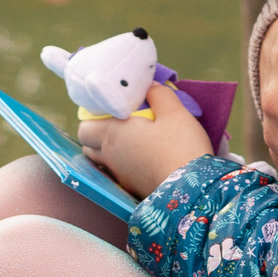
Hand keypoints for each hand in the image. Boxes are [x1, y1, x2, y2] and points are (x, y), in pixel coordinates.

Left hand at [77, 86, 217, 198]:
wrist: (192, 189)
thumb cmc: (180, 146)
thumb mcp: (175, 112)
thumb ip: (159, 95)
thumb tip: (150, 87)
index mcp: (112, 135)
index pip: (85, 128)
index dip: (93, 118)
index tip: (111, 110)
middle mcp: (110, 157)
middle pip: (89, 146)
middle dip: (98, 135)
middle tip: (120, 123)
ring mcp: (120, 176)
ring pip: (103, 162)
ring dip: (110, 151)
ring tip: (132, 140)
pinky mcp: (132, 188)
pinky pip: (119, 173)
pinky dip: (124, 164)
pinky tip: (143, 157)